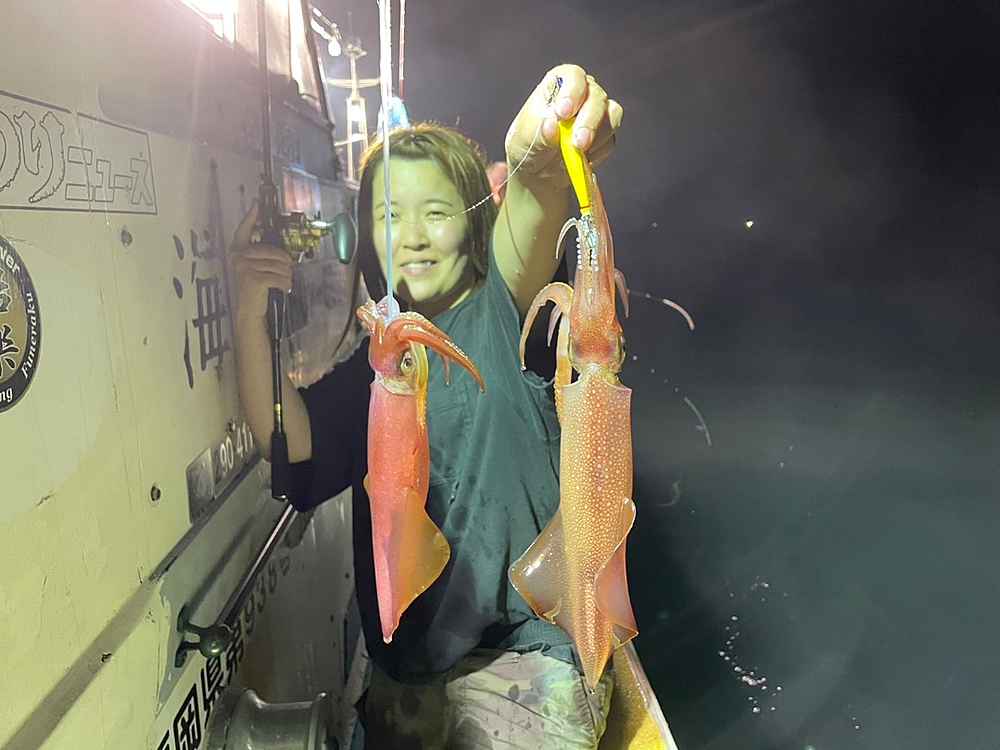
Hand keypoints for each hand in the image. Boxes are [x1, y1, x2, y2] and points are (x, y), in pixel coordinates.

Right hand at [229, 202, 293, 323]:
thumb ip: (262, 256)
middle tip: (289, 268)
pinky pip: (278, 277)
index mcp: (238, 251)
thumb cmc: (254, 287)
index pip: (244, 231)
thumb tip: (283, 252)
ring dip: (287, 274)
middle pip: (272, 250)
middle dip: (285, 261)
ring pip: (278, 265)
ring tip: (286, 280)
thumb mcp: (256, 268)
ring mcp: (245, 267)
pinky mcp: (253, 278)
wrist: (248, 308)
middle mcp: (239, 256)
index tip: (256, 204)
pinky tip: (285, 288)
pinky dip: (285, 284)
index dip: (250, 217)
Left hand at [504, 64, 623, 186]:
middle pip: (597, 97)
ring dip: (596, 137)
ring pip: (611, 116)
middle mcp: (582, 93)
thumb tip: (551, 125)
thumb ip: (540, 133)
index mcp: (559, 83)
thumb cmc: (529, 144)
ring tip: (576, 154)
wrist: (537, 170)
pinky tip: (580, 160)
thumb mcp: (526, 139)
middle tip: (578, 143)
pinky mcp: (605, 134)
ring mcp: (597, 113)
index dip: (572, 93)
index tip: (563, 114)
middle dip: (589, 122)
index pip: (573, 76)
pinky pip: (610, 141)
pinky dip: (597, 153)